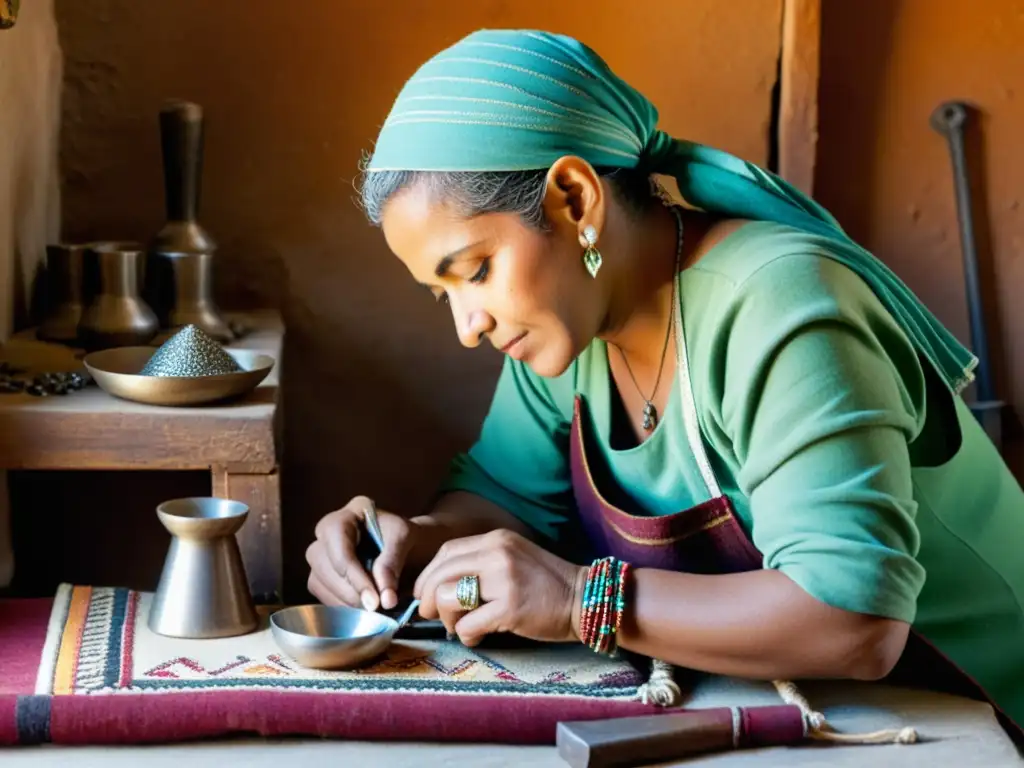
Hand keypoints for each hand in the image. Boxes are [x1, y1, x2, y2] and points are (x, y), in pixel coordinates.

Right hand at [306, 495, 415, 611]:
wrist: (414, 551)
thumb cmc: (410, 538)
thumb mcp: (406, 539)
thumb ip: (392, 563)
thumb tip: (384, 599)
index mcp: (348, 513)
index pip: (337, 539)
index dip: (352, 572)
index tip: (373, 600)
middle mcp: (328, 531)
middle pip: (321, 561)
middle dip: (348, 589)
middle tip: (374, 607)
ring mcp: (322, 553)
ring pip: (316, 580)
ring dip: (343, 601)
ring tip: (371, 610)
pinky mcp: (322, 575)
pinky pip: (321, 593)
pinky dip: (341, 606)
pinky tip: (362, 610)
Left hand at [413, 528, 587, 646]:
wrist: (586, 598)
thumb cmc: (547, 584)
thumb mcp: (513, 559)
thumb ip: (481, 565)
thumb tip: (439, 588)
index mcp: (496, 539)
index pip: (446, 552)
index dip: (428, 576)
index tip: (425, 595)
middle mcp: (497, 553)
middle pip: (440, 575)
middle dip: (428, 600)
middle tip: (434, 616)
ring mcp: (504, 580)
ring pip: (447, 598)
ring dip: (448, 619)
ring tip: (462, 627)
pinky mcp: (510, 608)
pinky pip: (468, 625)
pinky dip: (466, 636)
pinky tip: (479, 638)